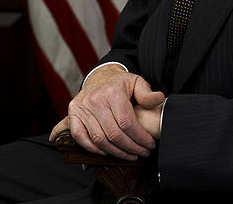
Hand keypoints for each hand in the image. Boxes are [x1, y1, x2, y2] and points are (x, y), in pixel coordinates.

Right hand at [49, 64, 164, 160]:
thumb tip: (159, 99)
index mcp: (113, 91)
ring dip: (115, 152)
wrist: (100, 76)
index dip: (140, 138)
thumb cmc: (120, 83)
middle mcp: (95, 99)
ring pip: (99, 139)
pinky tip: (106, 153)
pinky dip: (91, 149)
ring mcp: (82, 107)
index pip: (127, 122)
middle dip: (130, 148)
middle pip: (114, 134)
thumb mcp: (137, 82)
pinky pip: (79, 136)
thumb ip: (147, 94)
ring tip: (129, 155)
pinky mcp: (73, 113)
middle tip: (142, 153)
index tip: (149, 144)